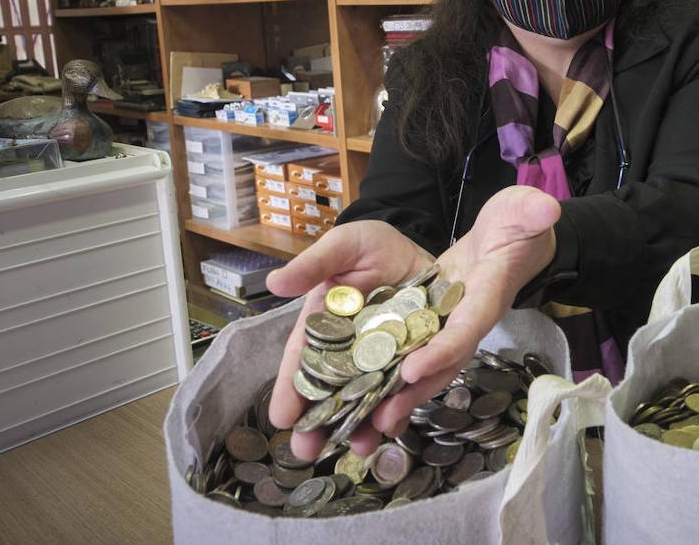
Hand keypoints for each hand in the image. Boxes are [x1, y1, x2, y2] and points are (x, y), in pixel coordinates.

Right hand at [266, 220, 433, 460]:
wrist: (423, 247)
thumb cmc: (374, 246)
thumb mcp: (343, 246)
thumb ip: (314, 265)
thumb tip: (275, 283)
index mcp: (326, 325)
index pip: (305, 360)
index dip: (292, 388)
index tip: (280, 417)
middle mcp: (352, 349)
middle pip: (333, 390)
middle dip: (321, 421)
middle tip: (307, 451)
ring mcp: (384, 357)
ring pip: (369, 396)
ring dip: (362, 423)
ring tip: (357, 447)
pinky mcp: (418, 358)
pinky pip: (409, 387)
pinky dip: (401, 406)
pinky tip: (393, 425)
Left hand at [367, 186, 559, 439]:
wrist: (514, 237)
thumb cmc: (519, 222)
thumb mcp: (522, 210)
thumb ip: (531, 211)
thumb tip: (546, 209)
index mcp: (489, 294)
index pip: (468, 327)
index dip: (443, 350)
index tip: (412, 369)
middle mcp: (469, 318)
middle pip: (441, 363)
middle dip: (412, 393)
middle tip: (379, 420)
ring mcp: (451, 324)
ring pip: (424, 366)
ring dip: (395, 394)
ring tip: (361, 424)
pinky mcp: (435, 322)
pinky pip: (411, 352)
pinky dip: (388, 374)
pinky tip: (357, 397)